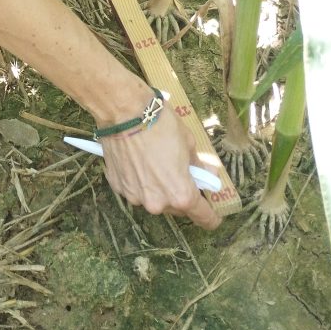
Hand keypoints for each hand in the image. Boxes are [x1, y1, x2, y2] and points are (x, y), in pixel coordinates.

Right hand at [99, 101, 221, 230]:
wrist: (124, 112)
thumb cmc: (161, 125)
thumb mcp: (189, 143)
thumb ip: (198, 165)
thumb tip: (205, 174)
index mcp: (180, 194)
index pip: (202, 217)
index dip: (210, 217)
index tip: (213, 216)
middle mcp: (157, 203)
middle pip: (176, 207)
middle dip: (180, 194)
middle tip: (179, 174)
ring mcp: (135, 197)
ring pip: (153, 198)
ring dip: (157, 188)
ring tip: (154, 163)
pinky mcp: (117, 187)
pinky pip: (134, 188)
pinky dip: (138, 180)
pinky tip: (136, 160)